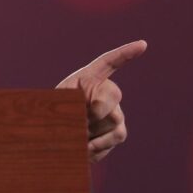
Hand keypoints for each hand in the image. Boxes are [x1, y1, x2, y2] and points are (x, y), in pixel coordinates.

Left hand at [56, 40, 146, 163]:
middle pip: (112, 95)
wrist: (54, 137)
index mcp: (88, 78)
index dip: (125, 53)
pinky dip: (99, 145)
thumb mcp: (53, 104)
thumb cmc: (49, 115)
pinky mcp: (118, 131)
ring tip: (77, 134)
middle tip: (77, 121)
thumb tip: (93, 115)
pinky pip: (116, 136)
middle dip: (93, 110)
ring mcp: (115, 111)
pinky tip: (85, 148)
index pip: (108, 62)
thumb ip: (70, 104)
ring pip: (114, 119)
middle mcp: (106, 92)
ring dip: (93, 130)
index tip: (142, 45)